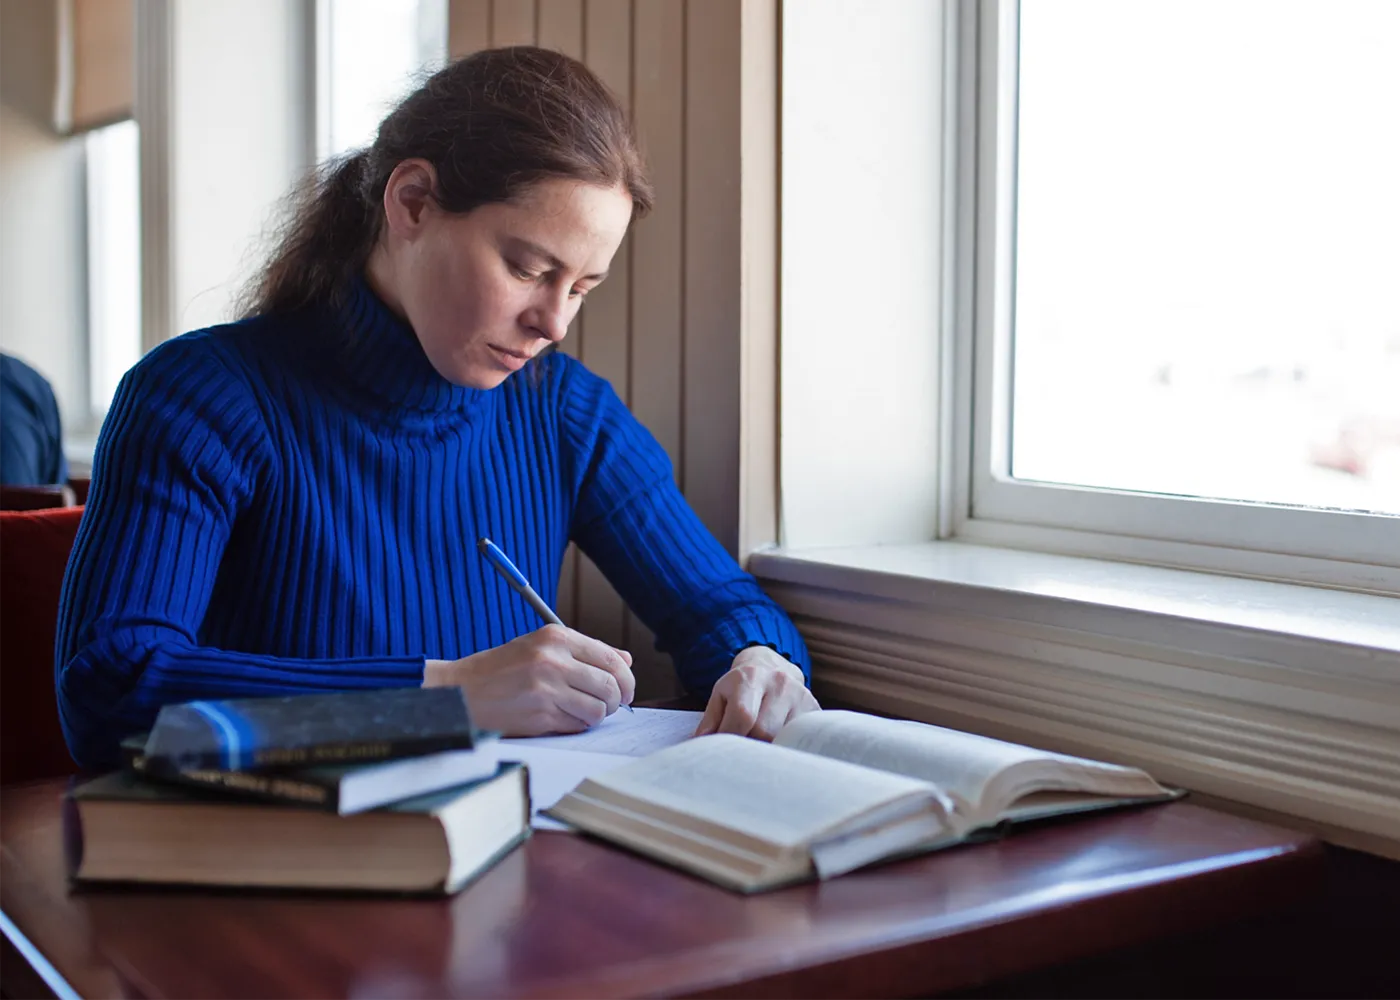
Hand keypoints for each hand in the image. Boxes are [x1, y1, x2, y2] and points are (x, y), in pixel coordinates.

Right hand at [424, 624, 634, 735]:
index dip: (626, 678)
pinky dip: (578, 726)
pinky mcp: (540, 716)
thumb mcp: (540, 647)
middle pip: (610, 685)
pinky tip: (565, 719)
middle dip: (617, 701)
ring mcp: (546, 690)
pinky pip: (578, 725)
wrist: (461, 691)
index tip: (627, 690)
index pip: (611, 658)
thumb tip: (626, 660)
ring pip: (598, 709)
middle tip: (610, 706)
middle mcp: (553, 661)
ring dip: (598, 716)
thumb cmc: (502, 669)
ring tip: (584, 712)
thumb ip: (584, 652)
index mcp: (555, 637)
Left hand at [694, 646, 819, 741]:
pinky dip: (786, 746)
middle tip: (742, 748)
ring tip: (759, 745)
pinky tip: (778, 745)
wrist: (772, 666)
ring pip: (783, 738)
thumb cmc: (742, 686)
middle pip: (764, 731)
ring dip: (768, 748)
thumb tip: (705, 745)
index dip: (731, 738)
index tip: (725, 750)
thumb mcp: (721, 695)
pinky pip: (800, 738)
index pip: (743, 715)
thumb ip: (710, 721)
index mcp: (751, 677)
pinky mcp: (814, 709)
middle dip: (750, 744)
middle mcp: (780, 683)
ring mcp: (801, 695)